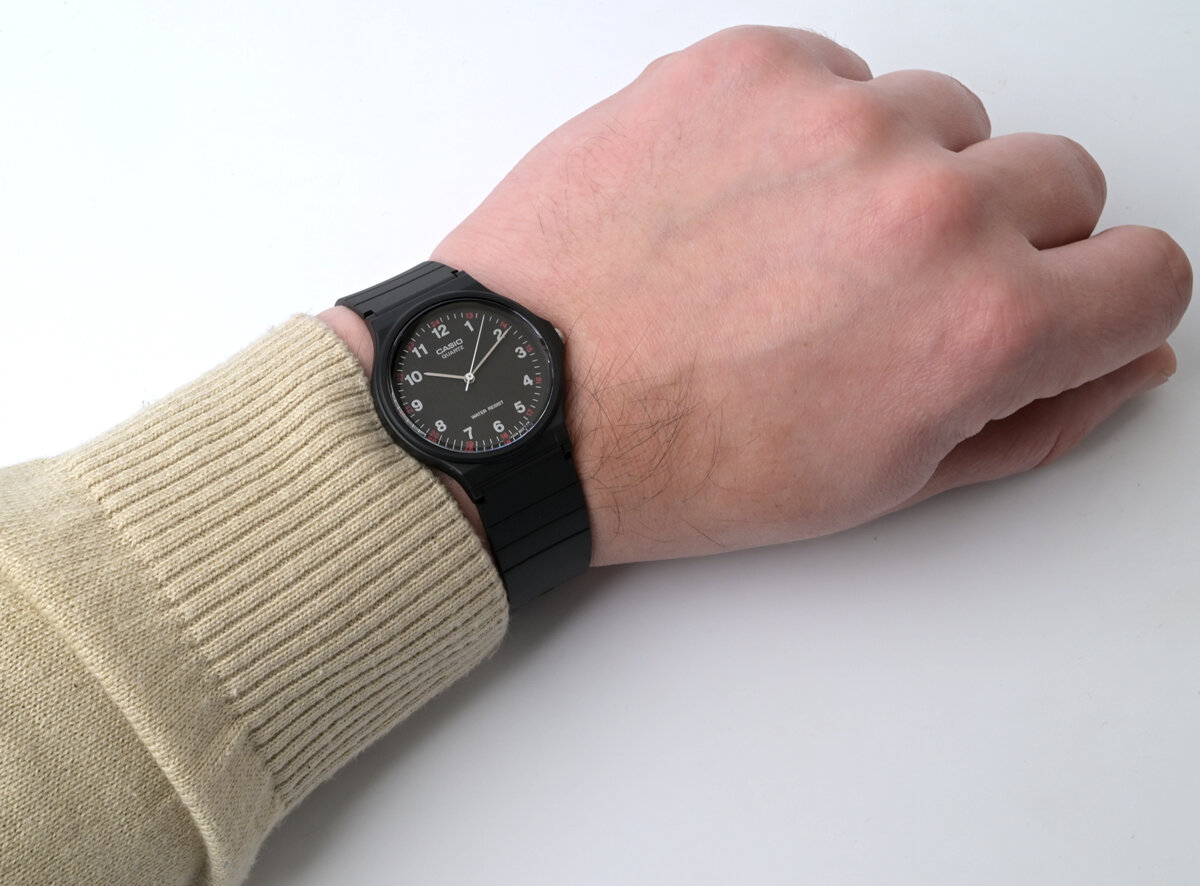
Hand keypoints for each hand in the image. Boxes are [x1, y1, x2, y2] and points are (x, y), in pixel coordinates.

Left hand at [365, 26, 1190, 566]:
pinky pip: (839, 75)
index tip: (1051, 308)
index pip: (1150, 271)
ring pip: (948, 116)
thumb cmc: (682, 459)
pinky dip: (811, 131)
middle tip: (893, 293)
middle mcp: (926, 203)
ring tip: (801, 248)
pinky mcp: (746, 65)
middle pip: (1060, 177)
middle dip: (1003, 239)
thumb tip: (1120, 353)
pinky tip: (744, 201)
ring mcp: (833, 117)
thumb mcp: (881, 480)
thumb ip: (1032, 415)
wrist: (524, 401)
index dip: (1099, 301)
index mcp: (979, 323)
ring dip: (904, 176)